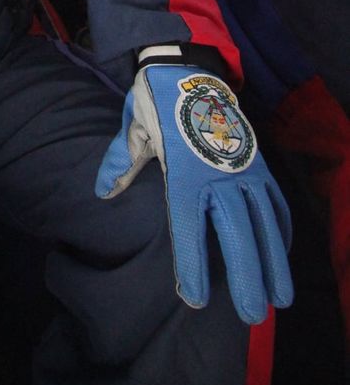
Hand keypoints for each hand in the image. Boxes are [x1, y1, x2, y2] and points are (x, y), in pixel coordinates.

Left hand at [95, 62, 292, 324]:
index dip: (192, 264)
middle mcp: (219, 175)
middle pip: (237, 235)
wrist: (189, 67)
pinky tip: (281, 255)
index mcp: (184, 172)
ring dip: (274, 262)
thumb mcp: (132, 129)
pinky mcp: (258, 162)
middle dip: (246, 277)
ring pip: (264, 224)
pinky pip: (275, 202)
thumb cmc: (155, 101)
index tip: (194, 298)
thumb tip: (102, 192)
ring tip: (279, 299)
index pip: (188, 228)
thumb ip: (119, 163)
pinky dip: (281, 230)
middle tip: (251, 316)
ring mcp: (244, 169)